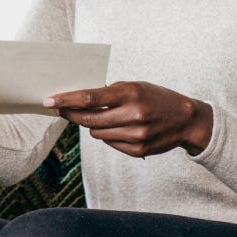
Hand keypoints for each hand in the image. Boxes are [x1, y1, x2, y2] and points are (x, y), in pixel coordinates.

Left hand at [44, 81, 213, 157]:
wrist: (187, 120)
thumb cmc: (157, 98)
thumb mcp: (136, 86)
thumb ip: (111, 93)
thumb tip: (80, 101)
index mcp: (131, 94)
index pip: (90, 98)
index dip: (67, 100)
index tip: (48, 101)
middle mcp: (133, 115)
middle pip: (89, 119)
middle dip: (71, 114)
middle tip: (60, 109)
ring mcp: (136, 135)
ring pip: (97, 134)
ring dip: (92, 125)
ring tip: (100, 117)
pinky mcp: (138, 150)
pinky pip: (110, 144)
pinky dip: (108, 135)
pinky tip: (118, 128)